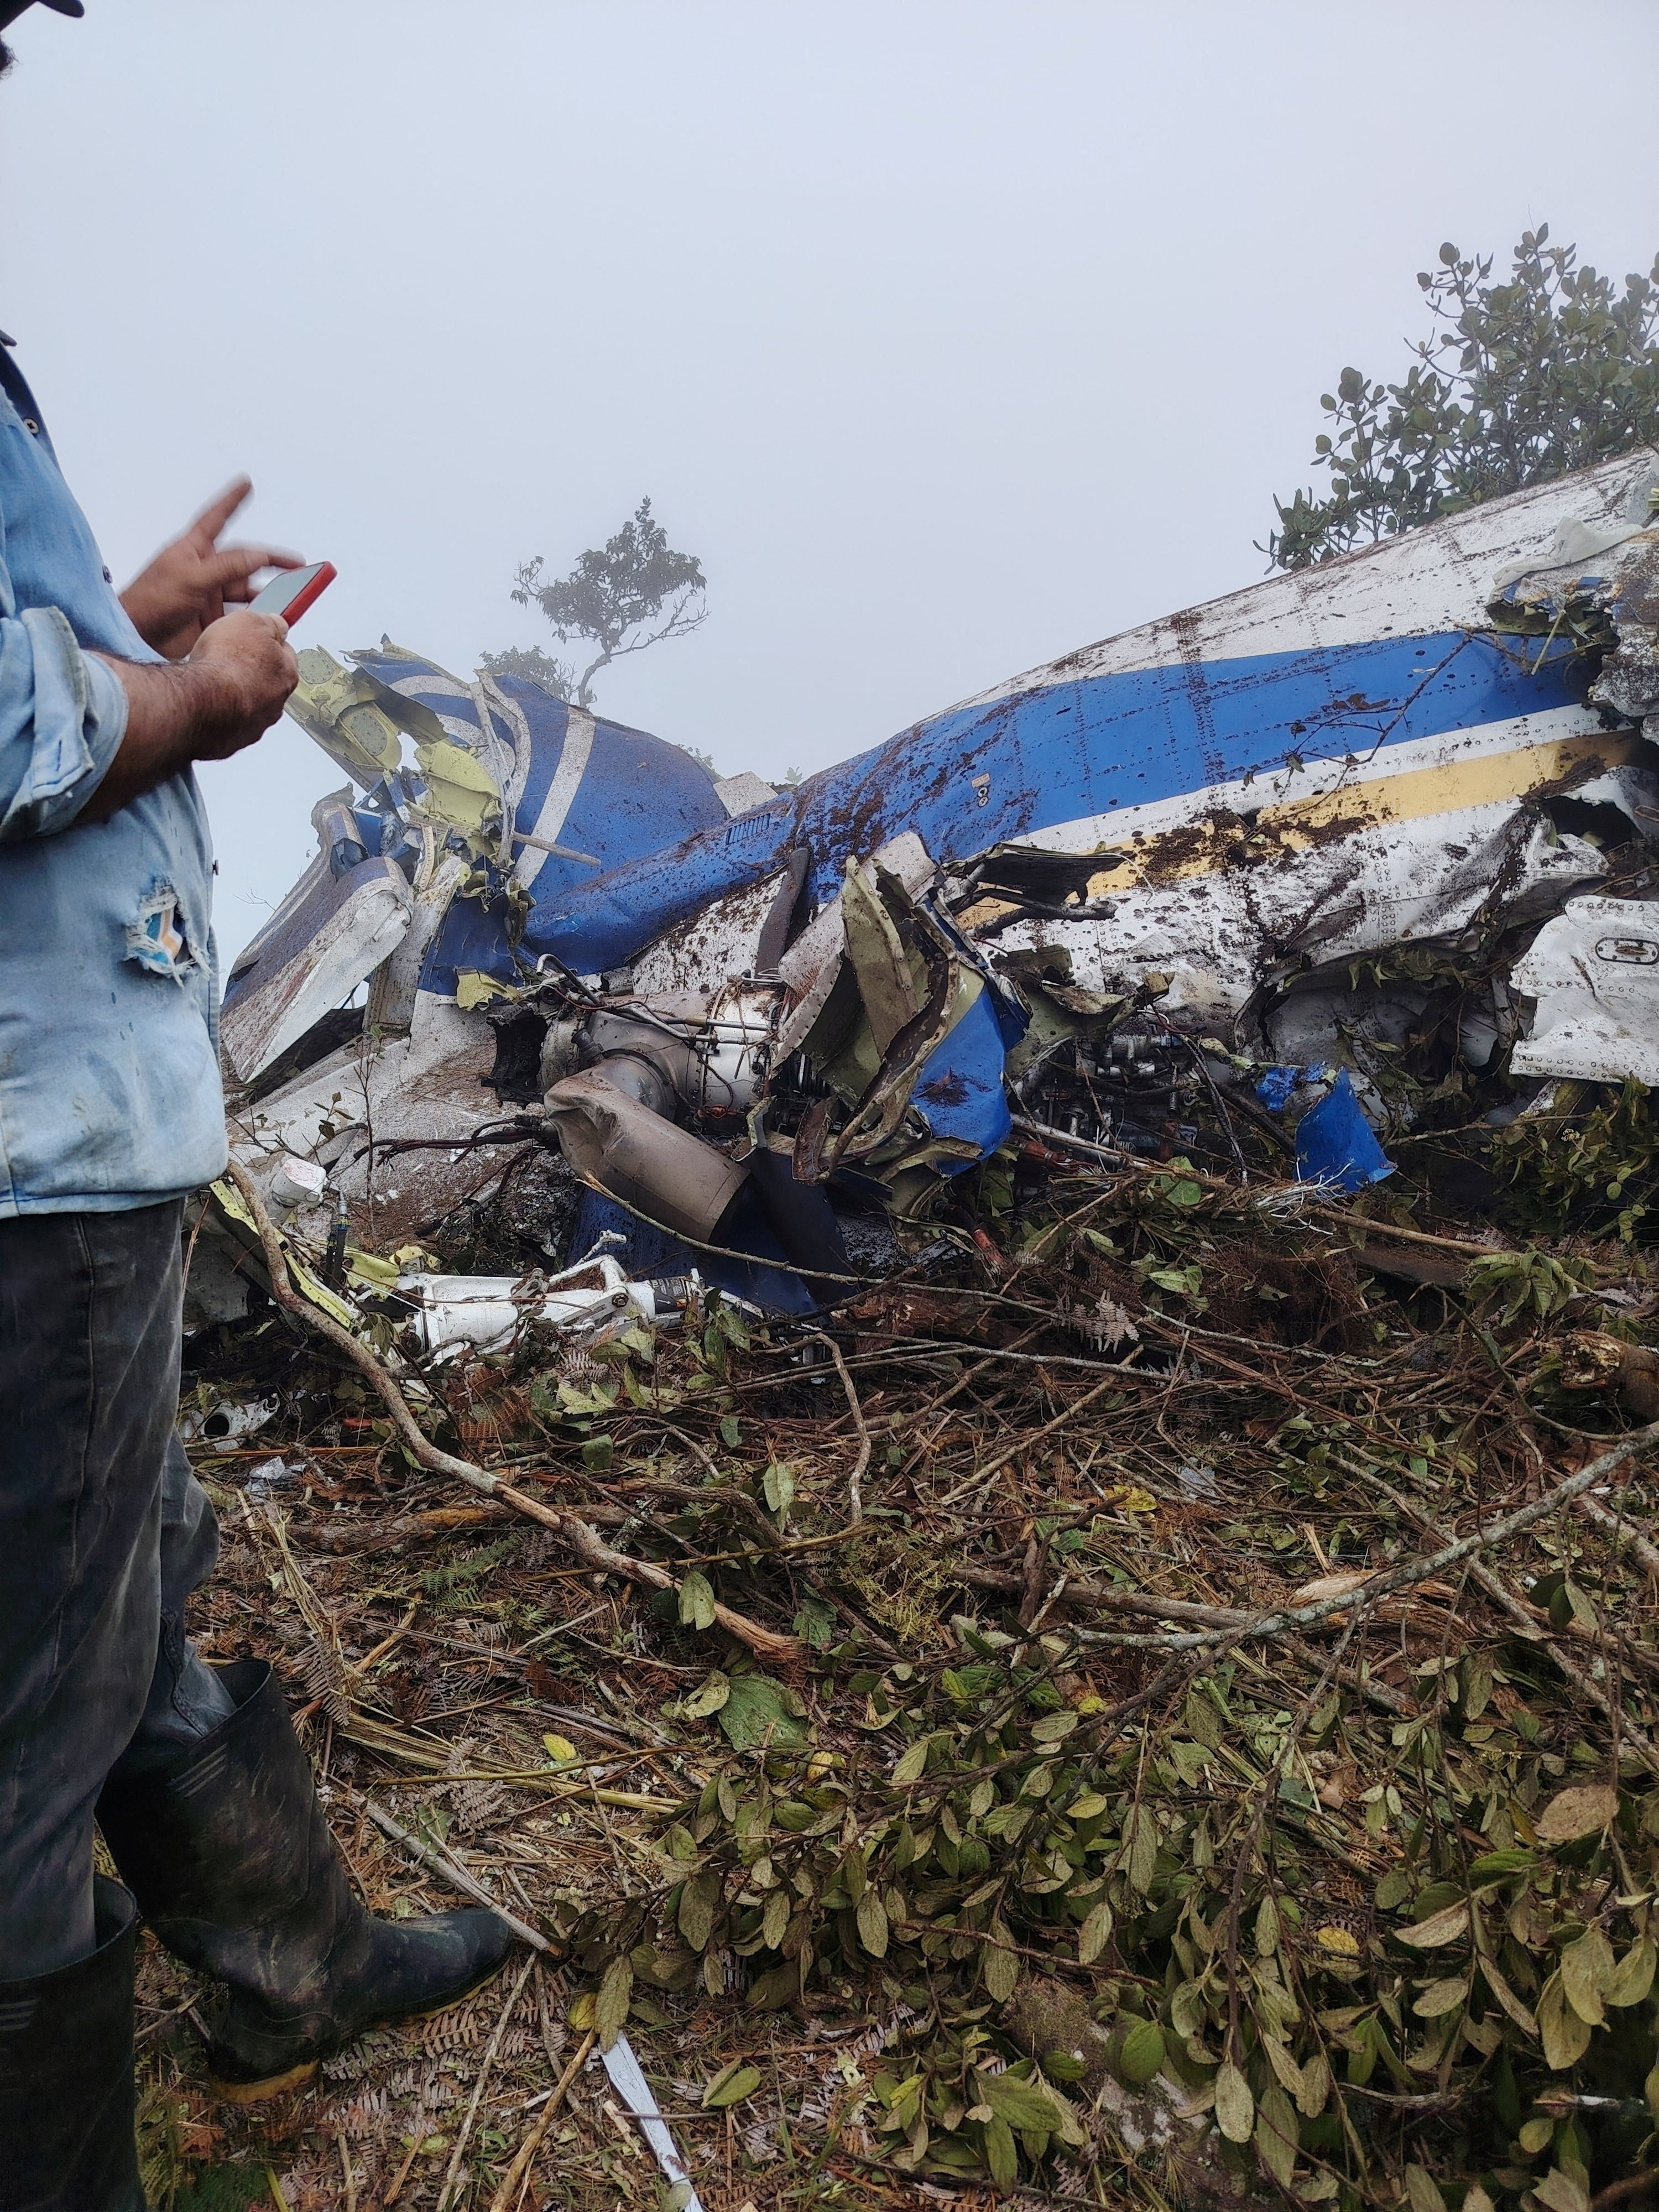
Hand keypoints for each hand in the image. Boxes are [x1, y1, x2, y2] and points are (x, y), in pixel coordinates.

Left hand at [119, 477, 301, 658]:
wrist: (136, 637)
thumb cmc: (151, 600)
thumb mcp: (191, 578)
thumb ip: (227, 566)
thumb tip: (259, 556)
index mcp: (194, 550)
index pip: (216, 518)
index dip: (231, 500)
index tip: (245, 483)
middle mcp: (205, 569)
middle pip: (245, 561)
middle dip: (271, 562)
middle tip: (298, 566)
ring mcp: (209, 595)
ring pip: (247, 590)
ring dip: (268, 594)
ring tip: (291, 599)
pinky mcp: (212, 619)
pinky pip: (241, 614)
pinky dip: (257, 617)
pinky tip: (271, 620)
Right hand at [186, 610, 298, 758]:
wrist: (201, 700)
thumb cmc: (226, 664)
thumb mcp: (250, 622)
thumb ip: (268, 623)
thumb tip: (277, 623)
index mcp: (286, 674)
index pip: (286, 655)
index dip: (269, 644)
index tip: (259, 639)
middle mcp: (276, 704)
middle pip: (267, 683)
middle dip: (251, 672)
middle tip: (228, 659)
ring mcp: (255, 725)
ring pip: (248, 706)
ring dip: (234, 696)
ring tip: (213, 682)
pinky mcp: (231, 740)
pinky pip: (227, 725)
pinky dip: (219, 715)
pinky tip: (205, 703)